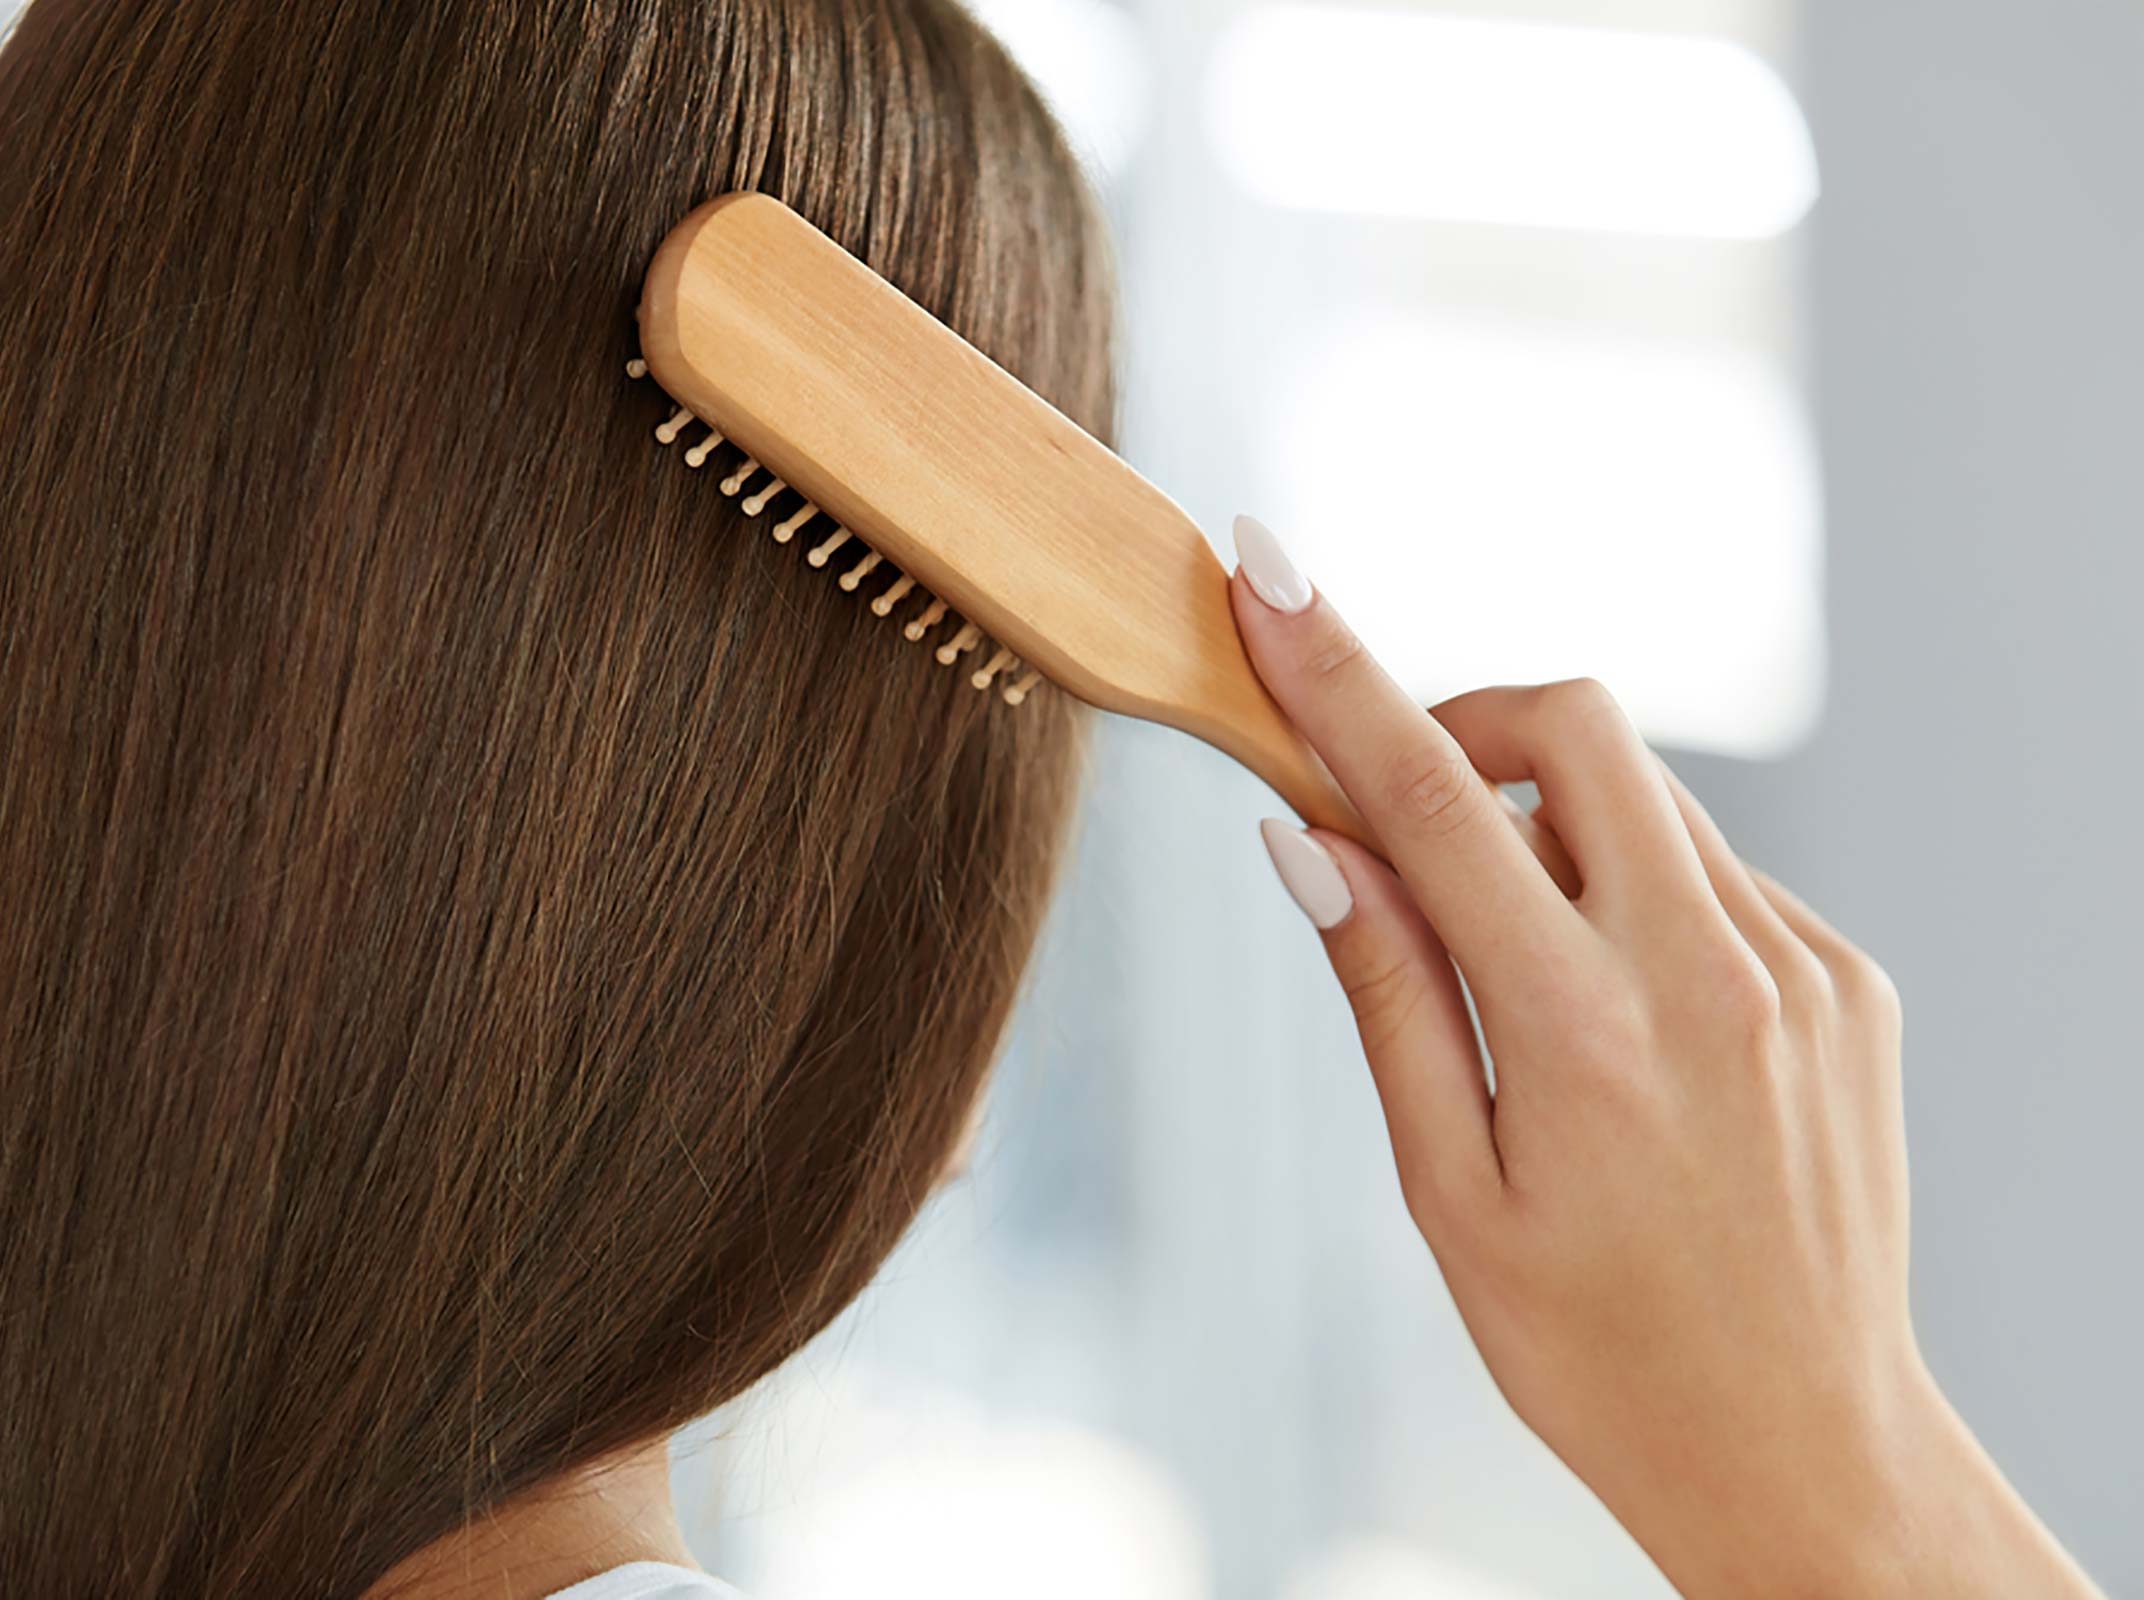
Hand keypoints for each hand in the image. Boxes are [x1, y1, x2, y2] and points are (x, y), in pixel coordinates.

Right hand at [1227, 516, 2101, 1599]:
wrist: (1804, 1448)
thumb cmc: (1594, 1348)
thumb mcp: (1448, 1193)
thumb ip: (1388, 993)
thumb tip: (1312, 837)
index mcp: (1584, 1031)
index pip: (1429, 796)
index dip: (1333, 671)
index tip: (1267, 571)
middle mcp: (1712, 971)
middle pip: (1573, 727)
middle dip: (1467, 723)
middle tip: (1409, 815)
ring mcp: (1802, 968)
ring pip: (1647, 797)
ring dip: (1550, 823)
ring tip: (1521, 965)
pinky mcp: (1854, 983)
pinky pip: (1716, 872)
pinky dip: (1636, 892)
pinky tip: (1620, 1019)